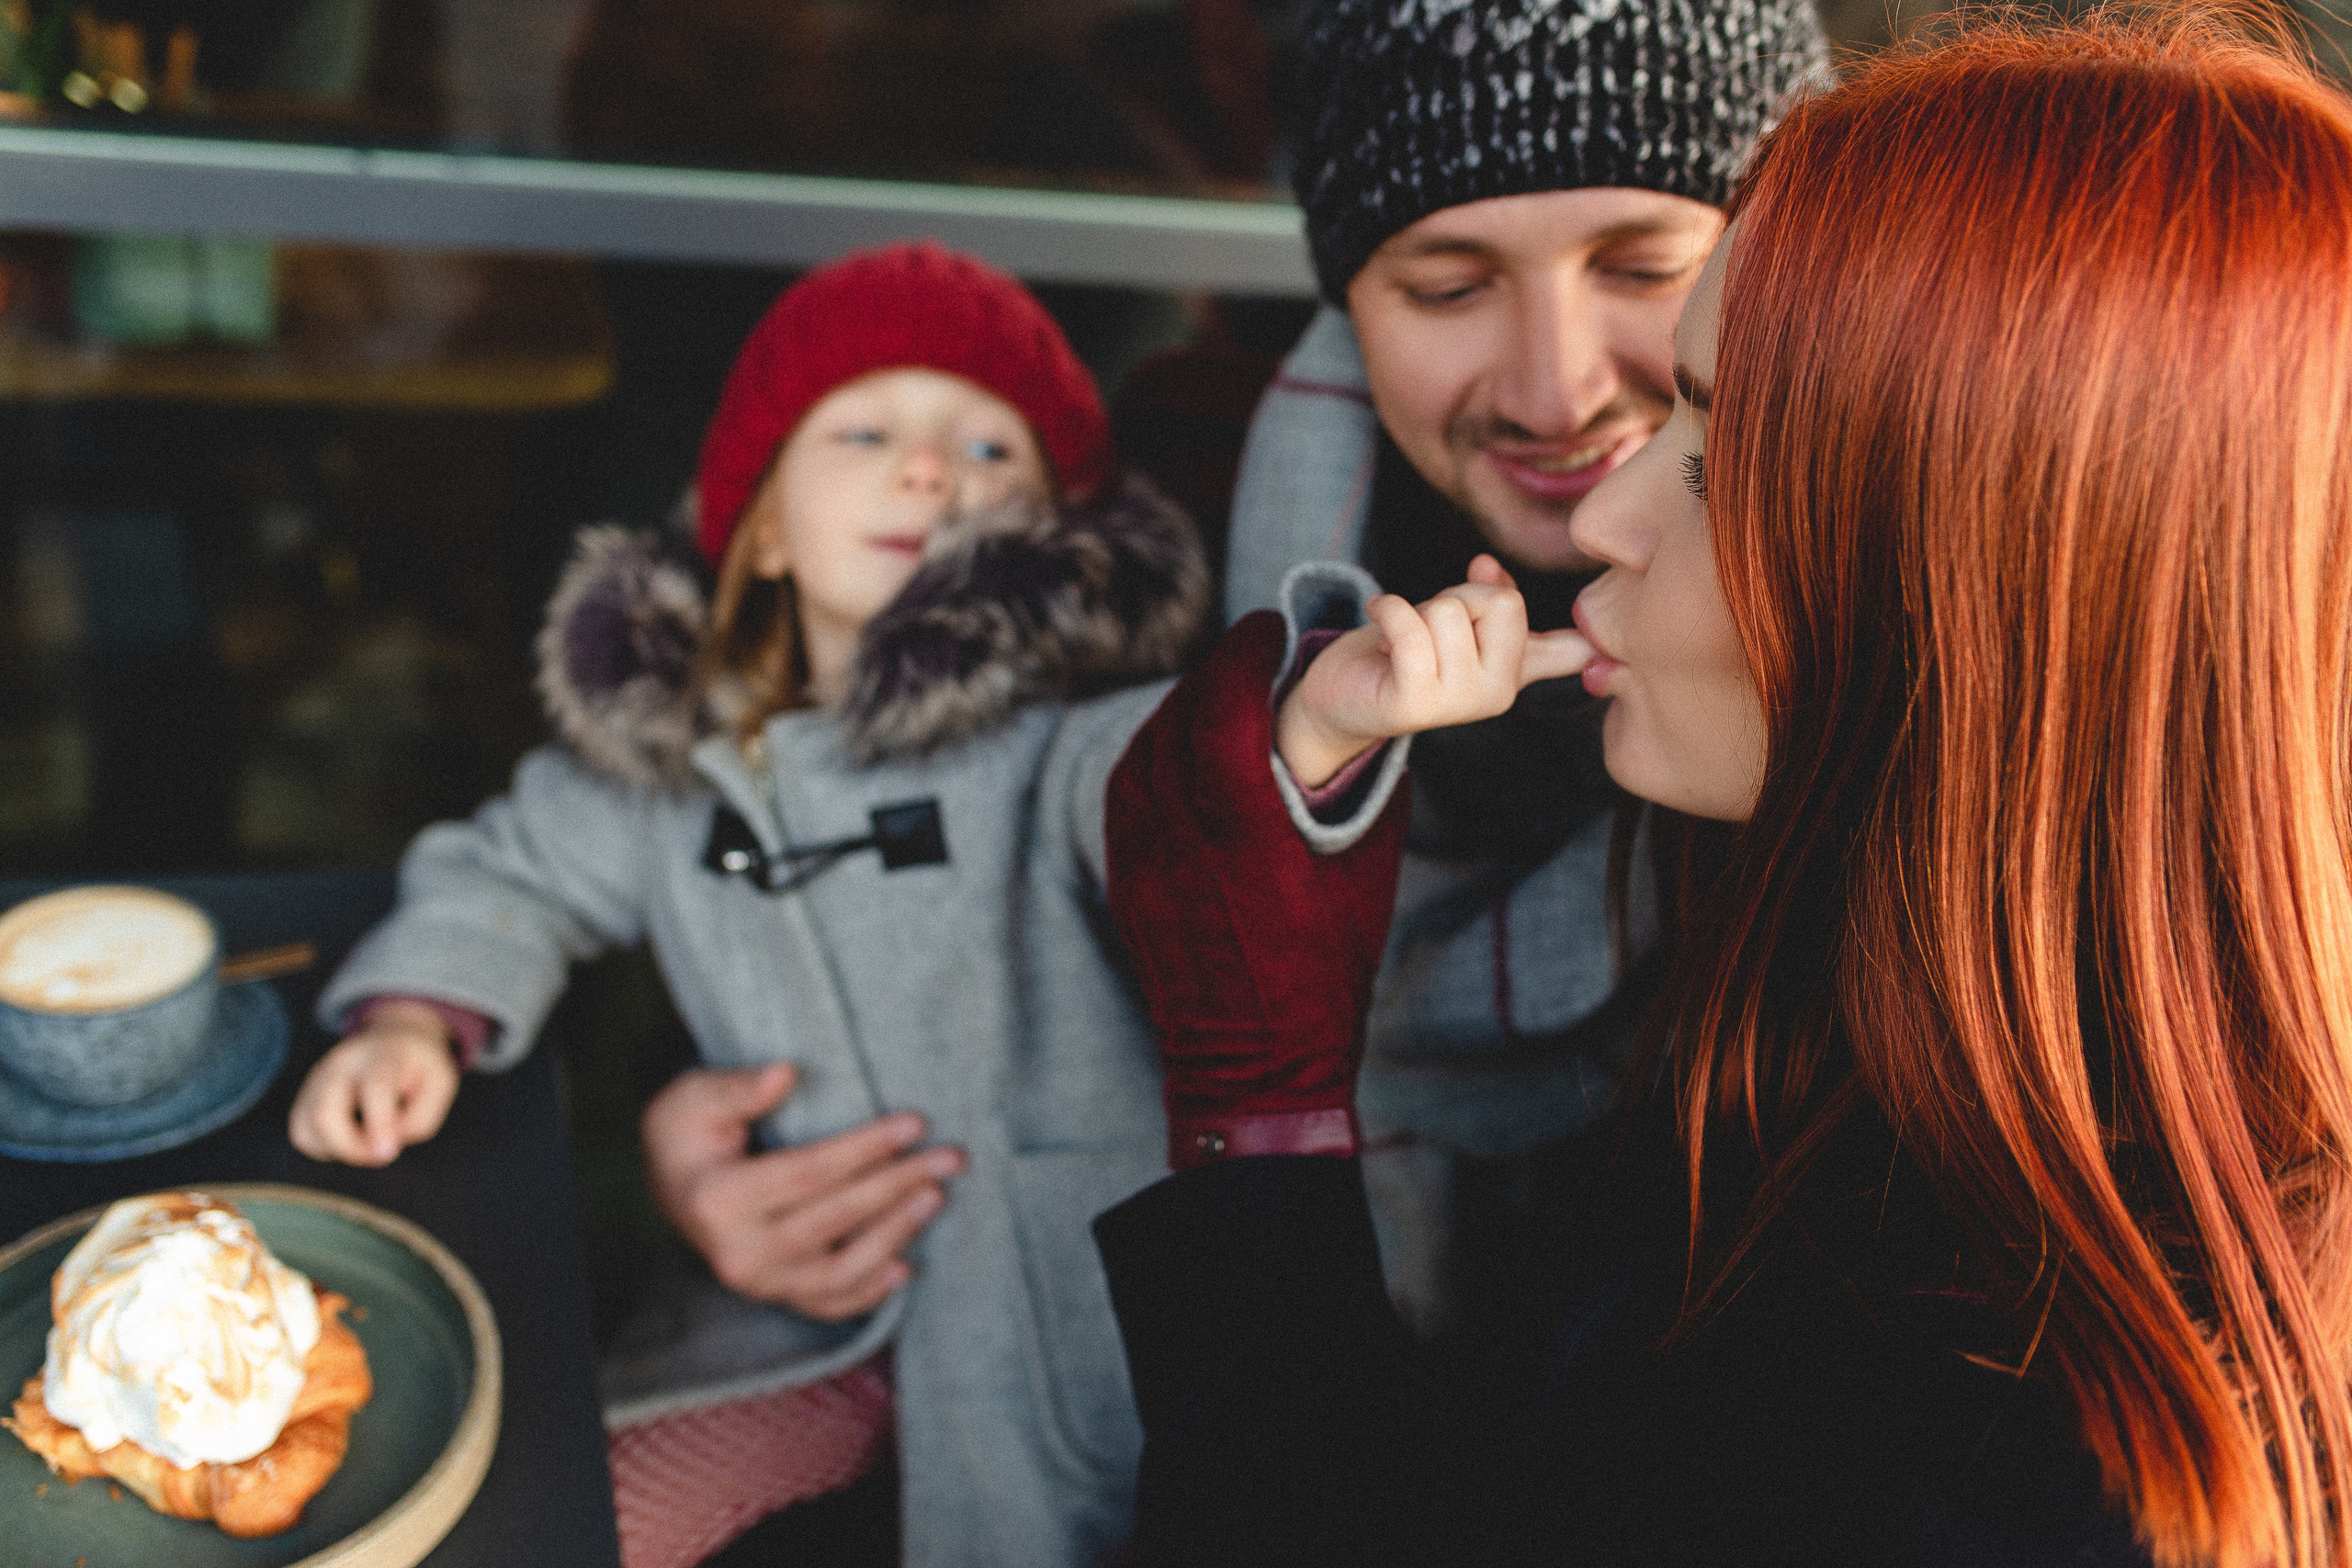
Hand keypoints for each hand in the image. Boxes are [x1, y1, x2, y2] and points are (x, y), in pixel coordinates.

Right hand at [288, 1001, 461, 1165]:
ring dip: (339, 1150)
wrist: (392, 1040)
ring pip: (307, 1129)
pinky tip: (349, 1137)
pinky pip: (302, 1135)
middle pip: (325, 1113)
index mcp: (382, 1056)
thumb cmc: (419, 1068)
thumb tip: (383, 1148)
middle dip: (352, 1149)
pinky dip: (325, 1148)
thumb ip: (420, 1120)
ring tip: (368, 1141)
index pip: (375, 1087)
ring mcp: (316, 1080)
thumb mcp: (440, 1086)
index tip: (388, 1153)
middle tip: (382, 1153)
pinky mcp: (304, 1097)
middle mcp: (340, 1065)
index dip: (380, 1123)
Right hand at [640, 1063, 966, 1321]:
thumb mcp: (693, 1098)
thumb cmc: (690, 1133)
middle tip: (949, 1157)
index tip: (914, 1122)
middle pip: (834, 1218)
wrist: (674, 1185)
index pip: (809, 1172)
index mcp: (718, 1200)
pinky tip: (906, 1266)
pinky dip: (870, 1292)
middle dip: (897, 1185)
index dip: (865, 1148)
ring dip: (894, 1234)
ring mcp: (759, 1283)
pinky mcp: (777, 1295)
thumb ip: (737, 1087)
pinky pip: (830, 1304)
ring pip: (840, 1272)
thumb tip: (785, 1073)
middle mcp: (737, 1253)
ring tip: (936, 1197)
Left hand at [1108, 610, 1411, 1167]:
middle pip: (1180, 717)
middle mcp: (1178, 839)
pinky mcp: (1123, 879)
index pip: (1225, 707)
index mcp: (1244, 834)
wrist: (1255, 1066)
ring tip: (1223, 693)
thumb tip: (1375, 721)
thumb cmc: (1324, 976)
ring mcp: (1140, 861)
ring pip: (1144, 750)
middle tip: (1255, 652)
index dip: (1245, 653)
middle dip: (1217, 672)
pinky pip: (1126, 790)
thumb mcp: (1365, 876)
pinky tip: (1187, 747)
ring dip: (1182, 708)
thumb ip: (1365, 790)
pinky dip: (1155, 753)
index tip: (1270, 625)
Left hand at [1276, 555, 1591, 787]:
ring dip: (1416, 609)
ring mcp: (1459, 703)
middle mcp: (1498, 695)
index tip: (1512, 589)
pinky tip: (1377, 612)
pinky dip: (1388, 610)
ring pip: (1449, 612)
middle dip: (1453, 595)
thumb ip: (1490, 596)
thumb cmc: (1404, 653)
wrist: (1345, 697)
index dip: (1532, 606)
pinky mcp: (1415, 703)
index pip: (1556, 638)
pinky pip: (1410, 632)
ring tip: (1400, 635)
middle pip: (1500, 603)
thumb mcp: (1459, 620)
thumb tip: (1487, 565)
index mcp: (1515, 676)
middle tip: (1424, 622)